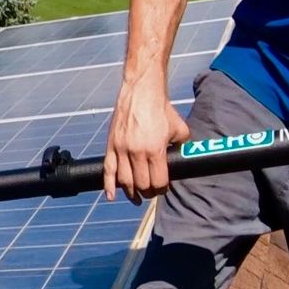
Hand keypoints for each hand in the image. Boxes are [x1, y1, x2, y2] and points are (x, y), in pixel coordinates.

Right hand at [103, 83, 190, 203]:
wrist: (142, 91)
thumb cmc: (161, 109)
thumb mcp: (180, 129)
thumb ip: (180, 147)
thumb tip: (180, 158)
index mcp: (155, 150)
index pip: (158, 182)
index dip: (162, 189)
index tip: (164, 188)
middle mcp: (136, 153)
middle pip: (141, 184)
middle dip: (148, 191)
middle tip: (151, 191)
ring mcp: (121, 149)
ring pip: (124, 181)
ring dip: (130, 192)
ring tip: (136, 196)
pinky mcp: (111, 145)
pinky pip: (108, 170)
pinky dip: (108, 185)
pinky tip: (111, 196)